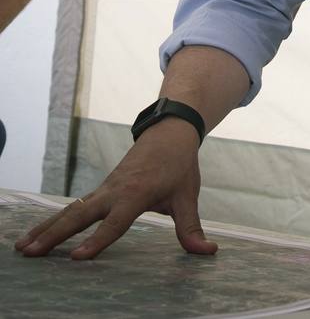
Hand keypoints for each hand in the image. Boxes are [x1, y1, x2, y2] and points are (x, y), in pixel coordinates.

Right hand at [15, 119, 212, 259]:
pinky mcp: (100, 190)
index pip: (115, 222)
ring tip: (22, 249)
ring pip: (70, 210)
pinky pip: (73, 207)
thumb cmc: (179, 165)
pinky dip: (53, 220)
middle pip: (80, 215)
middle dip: (54, 235)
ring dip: (46, 229)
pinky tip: (37, 235)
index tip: (78, 258)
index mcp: (137, 194)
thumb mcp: (187, 196)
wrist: (169, 132)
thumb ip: (191, 227)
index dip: (98, 240)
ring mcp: (104, 189)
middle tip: (30, 254)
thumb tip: (207, 252)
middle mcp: (114, 191)